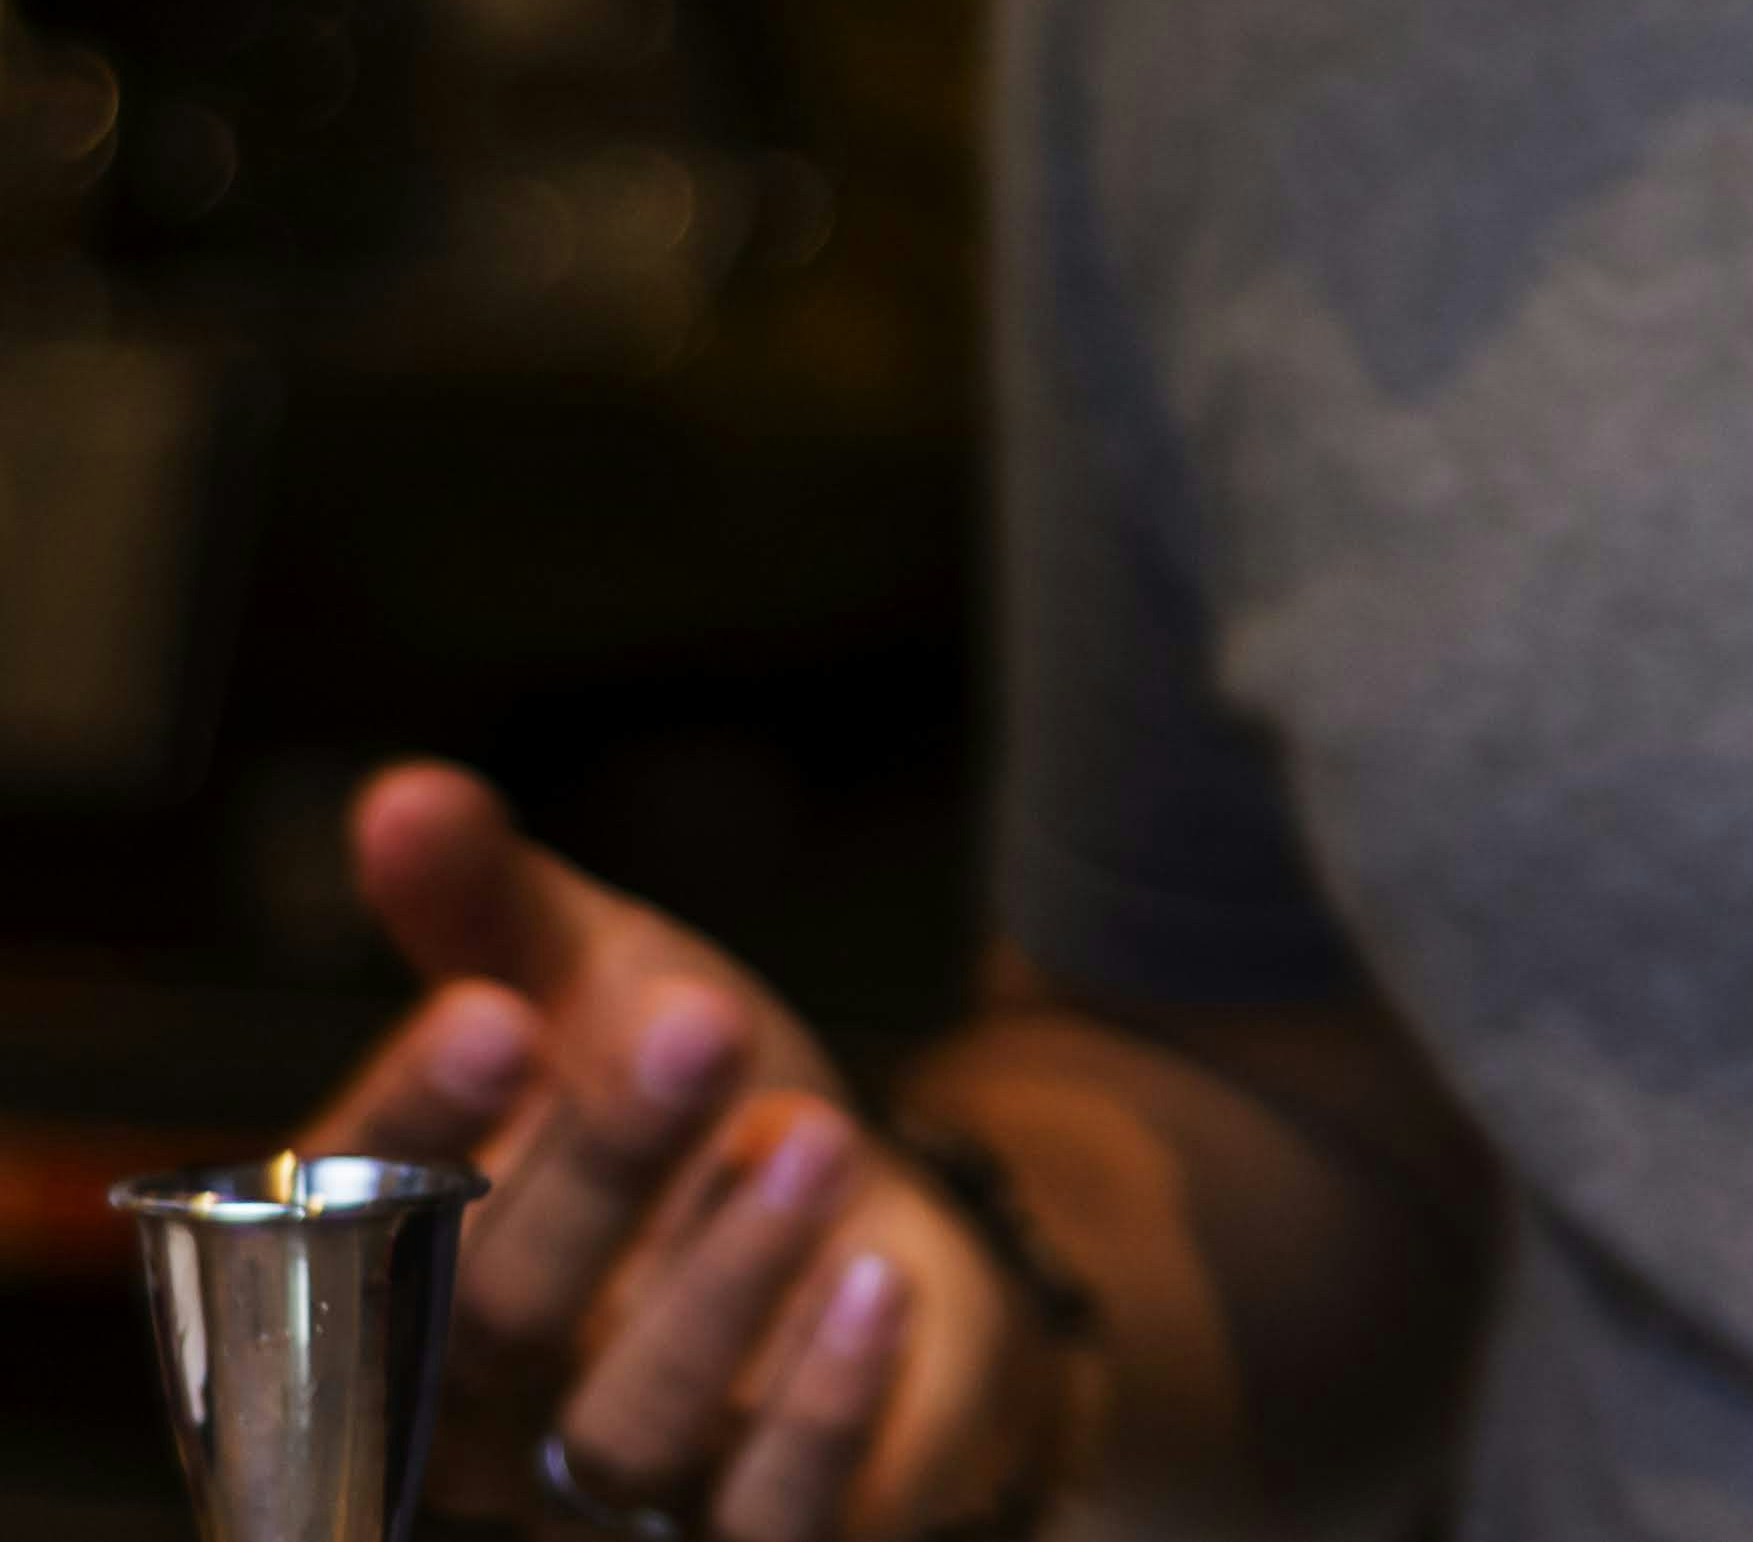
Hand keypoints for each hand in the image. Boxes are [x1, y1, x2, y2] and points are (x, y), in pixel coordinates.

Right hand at [297, 765, 1057, 1541]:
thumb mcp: (604, 983)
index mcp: (393, 1273)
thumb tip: (402, 794)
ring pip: (629, 1423)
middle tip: (701, 1023)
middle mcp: (474, 1409)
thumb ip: (496, 910)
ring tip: (814, 1132)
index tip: (495, 1011)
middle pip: (494, 1313)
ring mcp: (610, 1495)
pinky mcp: (756, 1527)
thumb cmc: (699, 1105)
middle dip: (598, 1167)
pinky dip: (820, 1406)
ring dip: (726, 1276)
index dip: (418, 1121)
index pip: (354, 1214)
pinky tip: (881, 1282)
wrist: (888, 1220)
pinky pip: (769, 1509)